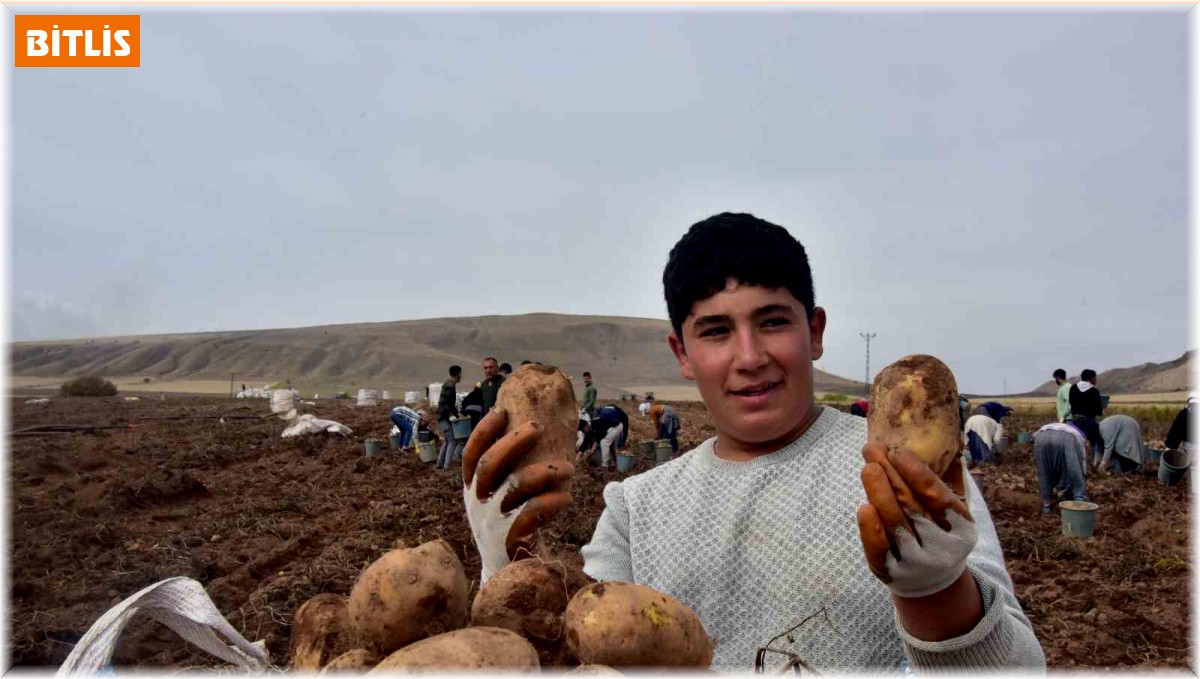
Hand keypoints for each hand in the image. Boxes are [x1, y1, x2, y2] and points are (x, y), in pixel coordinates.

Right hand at [462, 408, 574, 584]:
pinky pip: (533, 514)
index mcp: (473, 490)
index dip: (484, 431)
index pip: (471, 454)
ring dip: (544, 471)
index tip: (502, 411)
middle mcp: (478, 504)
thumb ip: (508, 474)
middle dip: (513, 441)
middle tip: (537, 426)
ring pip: (514, 487)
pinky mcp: (510, 541)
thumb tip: (536, 431)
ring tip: (569, 467)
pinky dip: (553, 502)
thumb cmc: (511, 528)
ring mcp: (492, 523)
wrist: (507, 578)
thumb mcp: (500, 500)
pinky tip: (567, 497)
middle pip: (489, 465)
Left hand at [856, 444, 977, 598]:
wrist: (932, 578)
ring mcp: (914, 562)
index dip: (919, 475)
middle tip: (872, 449)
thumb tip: (940, 448)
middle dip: (891, 475)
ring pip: (895, 525)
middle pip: (912, 507)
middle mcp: (939, 548)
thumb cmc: (940, 532)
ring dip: (878, 494)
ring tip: (867, 468)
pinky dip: (871, 529)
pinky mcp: (890, 571)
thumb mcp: (955, 514)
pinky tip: (863, 507)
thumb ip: (948, 485)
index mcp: (960, 529)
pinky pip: (879, 550)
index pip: (938, 498)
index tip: (900, 453)